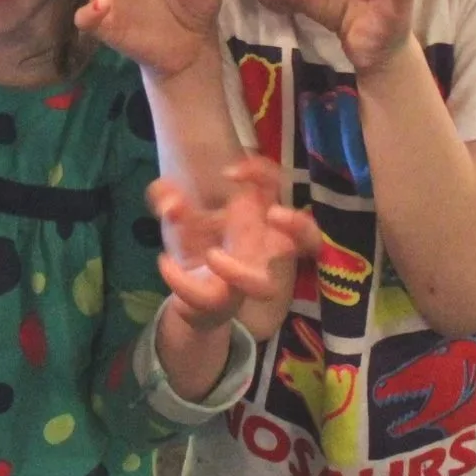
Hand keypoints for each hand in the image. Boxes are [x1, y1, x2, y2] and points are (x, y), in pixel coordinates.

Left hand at [152, 159, 319, 344]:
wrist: (189, 293)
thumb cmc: (200, 245)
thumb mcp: (181, 215)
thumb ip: (168, 197)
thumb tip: (168, 196)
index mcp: (258, 220)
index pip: (278, 189)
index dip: (263, 174)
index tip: (229, 174)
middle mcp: (263, 250)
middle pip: (309, 241)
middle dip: (299, 226)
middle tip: (273, 214)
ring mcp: (247, 278)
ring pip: (267, 287)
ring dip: (242, 274)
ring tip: (212, 256)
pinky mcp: (223, 302)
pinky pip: (210, 298)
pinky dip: (183, 281)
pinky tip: (165, 263)